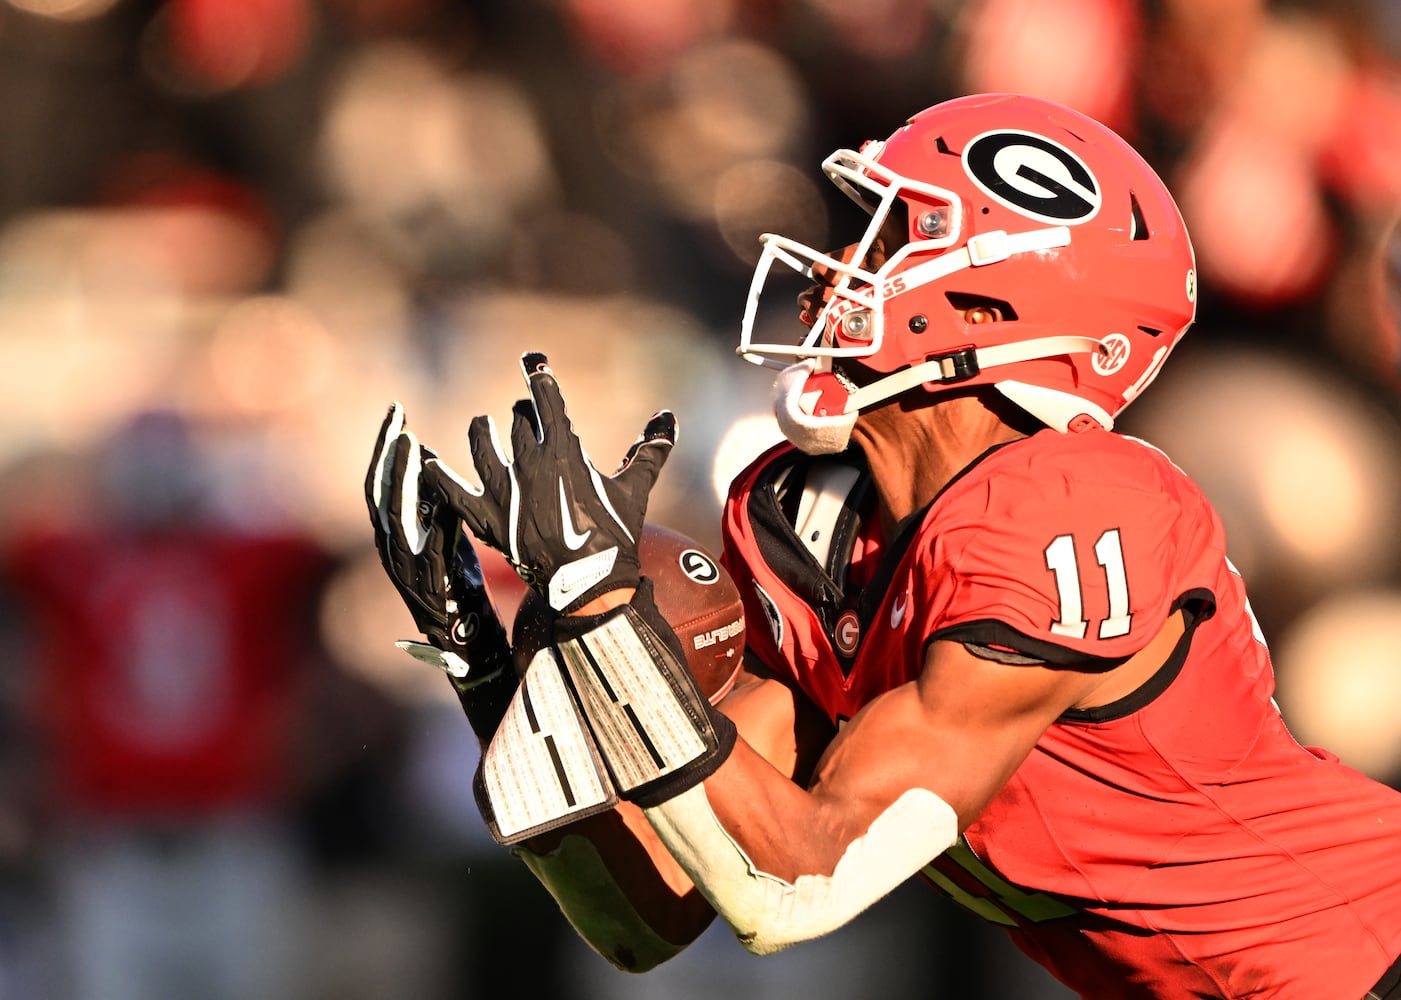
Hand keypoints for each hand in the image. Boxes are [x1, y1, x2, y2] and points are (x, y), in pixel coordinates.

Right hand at [365, 403, 512, 695]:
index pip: (380, 482)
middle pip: (379, 493)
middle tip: (398, 418)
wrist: (469, 645)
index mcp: (393, 537)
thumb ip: (432, 501)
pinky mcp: (431, 588)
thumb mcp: (444, 536)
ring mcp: (407, 571)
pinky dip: (433, 520)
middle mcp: (391, 551)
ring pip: (394, 517)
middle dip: (387, 453)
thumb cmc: (460, 586)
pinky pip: (429, 548)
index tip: (396, 411)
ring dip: (401, 478)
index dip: (385, 447)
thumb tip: (427, 456)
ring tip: (411, 444)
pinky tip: (441, 494)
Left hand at [424, 352, 676, 612]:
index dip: (539, 374)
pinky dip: (436, 473)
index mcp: (564, 449)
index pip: (546, 398)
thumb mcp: (635, 489)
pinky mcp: (485, 516)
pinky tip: (424, 459)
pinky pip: (450, 489)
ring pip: (481, 443)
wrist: (589, 584)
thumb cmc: (615, 535)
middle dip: (521, 412)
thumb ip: (650, 451)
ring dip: (482, 431)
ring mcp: (504, 490)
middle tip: (525, 415)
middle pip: (515, 419)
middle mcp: (529, 462)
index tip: (533, 359)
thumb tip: (669, 418)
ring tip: (483, 425)